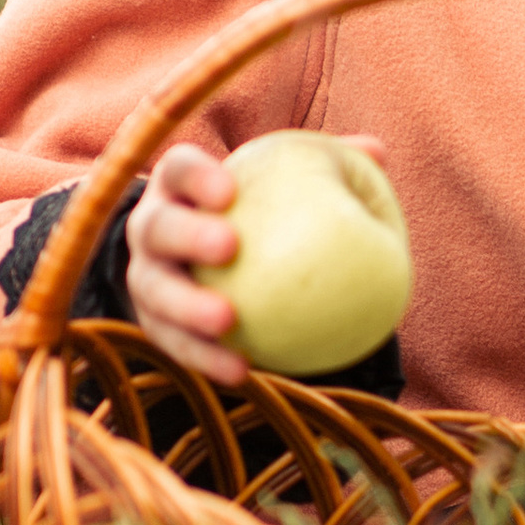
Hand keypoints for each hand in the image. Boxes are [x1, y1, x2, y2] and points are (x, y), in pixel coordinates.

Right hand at [125, 132, 391, 390]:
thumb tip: (377, 152)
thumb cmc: (267, 214)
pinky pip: (176, 346)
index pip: (179, 168)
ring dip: (186, 307)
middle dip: (186, 234)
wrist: (224, 266)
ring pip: (154, 292)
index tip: (228, 191)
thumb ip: (327, 167)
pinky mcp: (156, 325)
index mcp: (179, 184)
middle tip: (229, 248)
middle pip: (156, 227)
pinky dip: (205, 358)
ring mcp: (148, 278)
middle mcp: (151, 227)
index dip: (196, 176)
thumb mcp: (290, 185)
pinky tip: (243, 372)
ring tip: (227, 321)